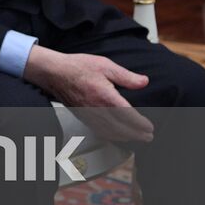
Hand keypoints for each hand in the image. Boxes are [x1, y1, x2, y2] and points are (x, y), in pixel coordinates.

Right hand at [23, 46, 153, 141]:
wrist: (55, 73)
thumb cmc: (78, 67)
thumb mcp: (106, 66)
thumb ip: (126, 76)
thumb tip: (144, 81)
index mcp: (106, 96)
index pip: (128, 116)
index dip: (141, 124)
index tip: (149, 127)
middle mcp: (98, 109)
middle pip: (122, 129)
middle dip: (137, 134)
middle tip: (148, 136)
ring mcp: (90, 115)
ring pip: (111, 133)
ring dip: (126, 138)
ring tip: (136, 138)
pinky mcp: (83, 117)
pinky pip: (100, 132)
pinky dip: (112, 137)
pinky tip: (116, 136)